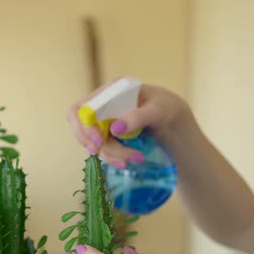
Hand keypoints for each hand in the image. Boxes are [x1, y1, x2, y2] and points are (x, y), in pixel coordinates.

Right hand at [66, 81, 191, 167]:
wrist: (173, 120)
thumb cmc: (167, 108)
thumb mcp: (158, 110)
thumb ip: (138, 117)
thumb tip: (114, 129)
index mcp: (110, 91)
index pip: (81, 108)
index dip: (84, 126)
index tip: (99, 141)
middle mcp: (102, 105)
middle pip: (81, 128)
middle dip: (93, 144)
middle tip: (107, 154)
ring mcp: (103, 121)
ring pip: (92, 142)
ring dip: (109, 154)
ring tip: (135, 159)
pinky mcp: (107, 136)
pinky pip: (101, 150)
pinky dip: (111, 158)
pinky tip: (126, 162)